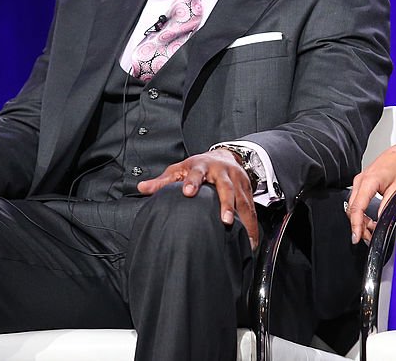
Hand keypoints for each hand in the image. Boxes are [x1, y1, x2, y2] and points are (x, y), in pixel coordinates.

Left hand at [137, 150, 258, 249]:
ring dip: (244, 218)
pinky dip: (253, 224)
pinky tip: (252, 240)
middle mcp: (222, 172)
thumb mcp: (179, 169)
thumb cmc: (198, 166)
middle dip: (227, 204)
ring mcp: (237, 180)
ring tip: (245, 238)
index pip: (196, 173)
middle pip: (226, 187)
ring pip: (243, 199)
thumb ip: (162, 181)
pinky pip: (252, 208)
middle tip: (226, 220)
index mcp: (202, 166)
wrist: (225, 156)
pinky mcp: (247, 189)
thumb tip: (142, 188)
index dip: (192, 181)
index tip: (188, 192)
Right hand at [346, 141, 395, 244]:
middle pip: (352, 209)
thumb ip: (387, 207)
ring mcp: (359, 181)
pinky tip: (369, 220)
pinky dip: (361, 213)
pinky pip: (356, 201)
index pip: (357, 207)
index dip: (356, 224)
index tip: (356, 237)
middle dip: (358, 226)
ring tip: (371, 230)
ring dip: (360, 220)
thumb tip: (381, 222)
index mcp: (369, 181)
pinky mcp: (361, 183)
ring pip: (353, 206)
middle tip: (368, 238)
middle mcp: (360, 180)